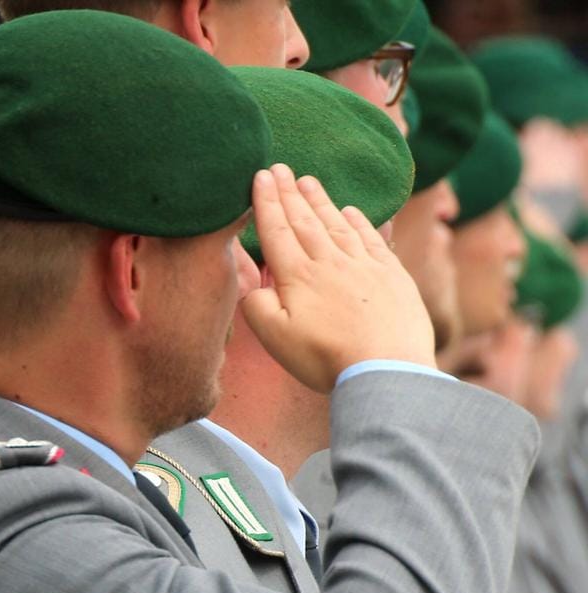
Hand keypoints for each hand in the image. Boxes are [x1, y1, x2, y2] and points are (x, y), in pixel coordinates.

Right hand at [240, 165, 435, 391]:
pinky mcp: (391, 275)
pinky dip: (358, 221)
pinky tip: (350, 211)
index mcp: (297, 276)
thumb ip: (257, 304)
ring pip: (336, 223)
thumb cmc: (325, 357)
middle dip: (289, 192)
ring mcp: (364, 265)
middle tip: (279, 167)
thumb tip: (258, 282)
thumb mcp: (274, 337)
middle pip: (305, 220)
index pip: (276, 230)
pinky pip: (370, 239)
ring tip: (308, 181)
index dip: (266, 201)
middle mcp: (330, 262)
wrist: (387, 368)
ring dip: (320, 201)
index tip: (260, 175)